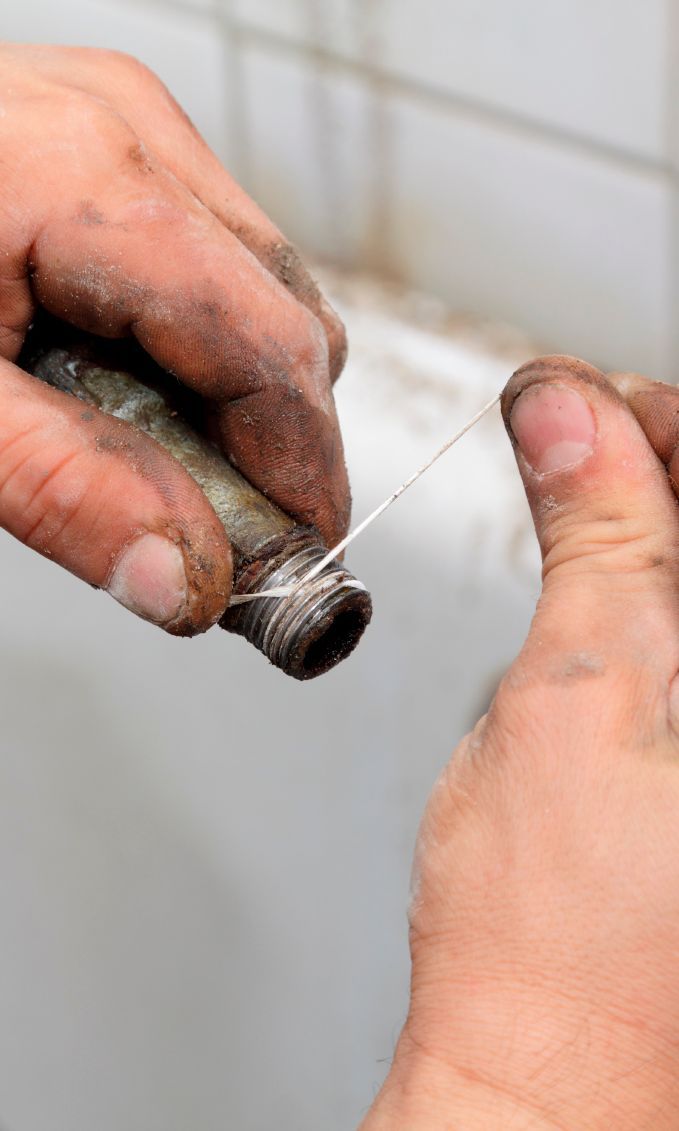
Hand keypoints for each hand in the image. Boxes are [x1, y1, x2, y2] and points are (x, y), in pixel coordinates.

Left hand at [0, 43, 348, 632]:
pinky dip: (194, 348)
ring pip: (261, 290)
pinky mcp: (105, 145)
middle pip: (288, 320)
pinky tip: (128, 388)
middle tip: (224, 532)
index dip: (305, 472)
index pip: (274, 353)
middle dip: (276, 442)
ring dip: (235, 398)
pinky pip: (210, 261)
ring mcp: (123, 127)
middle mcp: (132, 133)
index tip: (301, 561)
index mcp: (99, 183)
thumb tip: (187, 581)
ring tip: (156, 459)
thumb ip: (65, 488)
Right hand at [363, 358, 678, 1128]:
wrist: (551, 1056)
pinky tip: (602, 575)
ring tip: (575, 500)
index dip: (665, 418)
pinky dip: (651, 575)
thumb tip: (567, 411)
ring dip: (650, 512)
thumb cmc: (558, 929)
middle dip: (657, 457)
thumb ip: (592, 536)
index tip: (585, 403)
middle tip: (569, 444)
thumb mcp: (573, 691)